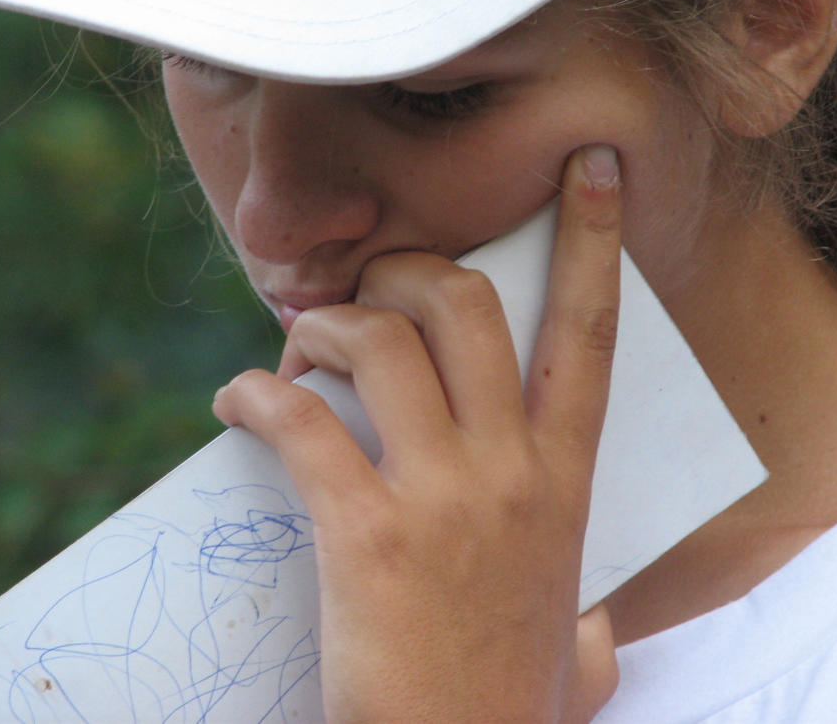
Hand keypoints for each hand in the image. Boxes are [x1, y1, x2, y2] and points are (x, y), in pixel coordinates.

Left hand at [212, 144, 623, 721]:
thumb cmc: (509, 710)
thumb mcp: (581, 653)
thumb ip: (597, 624)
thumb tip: (601, 631)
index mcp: (567, 480)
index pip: (593, 330)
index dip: (593, 237)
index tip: (588, 166)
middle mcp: (515, 470)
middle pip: (467, 303)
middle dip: (407, 268)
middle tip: (367, 289)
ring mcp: (444, 498)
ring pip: (383, 340)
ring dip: (326, 324)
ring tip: (296, 351)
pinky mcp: (368, 534)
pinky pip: (303, 423)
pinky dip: (256, 397)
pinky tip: (235, 408)